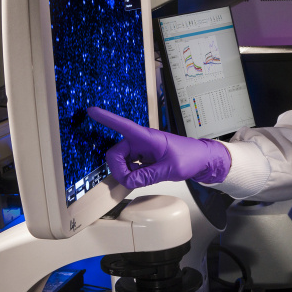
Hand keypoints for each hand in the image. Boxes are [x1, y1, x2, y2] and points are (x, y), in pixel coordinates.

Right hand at [88, 106, 230, 188]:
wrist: (201, 159)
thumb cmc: (190, 157)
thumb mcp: (171, 169)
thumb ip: (149, 175)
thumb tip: (128, 181)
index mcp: (148, 137)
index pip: (125, 125)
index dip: (107, 118)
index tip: (91, 111)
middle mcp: (142, 141)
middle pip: (116, 153)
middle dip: (118, 168)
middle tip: (129, 181)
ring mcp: (142, 149)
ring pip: (121, 161)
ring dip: (126, 172)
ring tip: (143, 178)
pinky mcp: (143, 157)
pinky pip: (129, 166)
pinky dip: (131, 174)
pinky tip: (142, 177)